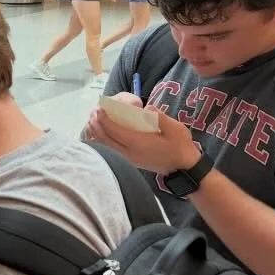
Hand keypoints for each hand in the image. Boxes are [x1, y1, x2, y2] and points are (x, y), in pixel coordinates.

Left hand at [85, 94, 201, 174]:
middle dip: (97, 125)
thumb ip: (161, 118)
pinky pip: (110, 151)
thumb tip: (148, 107)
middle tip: (93, 112)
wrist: (182, 167)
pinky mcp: (129, 161)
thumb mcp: (176, 129)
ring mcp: (128, 159)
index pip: (116, 131)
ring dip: (97, 133)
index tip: (99, 108)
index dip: (105, 119)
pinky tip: (98, 134)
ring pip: (106, 147)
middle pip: (106, 139)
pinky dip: (101, 142)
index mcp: (139, 143)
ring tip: (92, 121)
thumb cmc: (180, 146)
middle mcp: (130, 153)